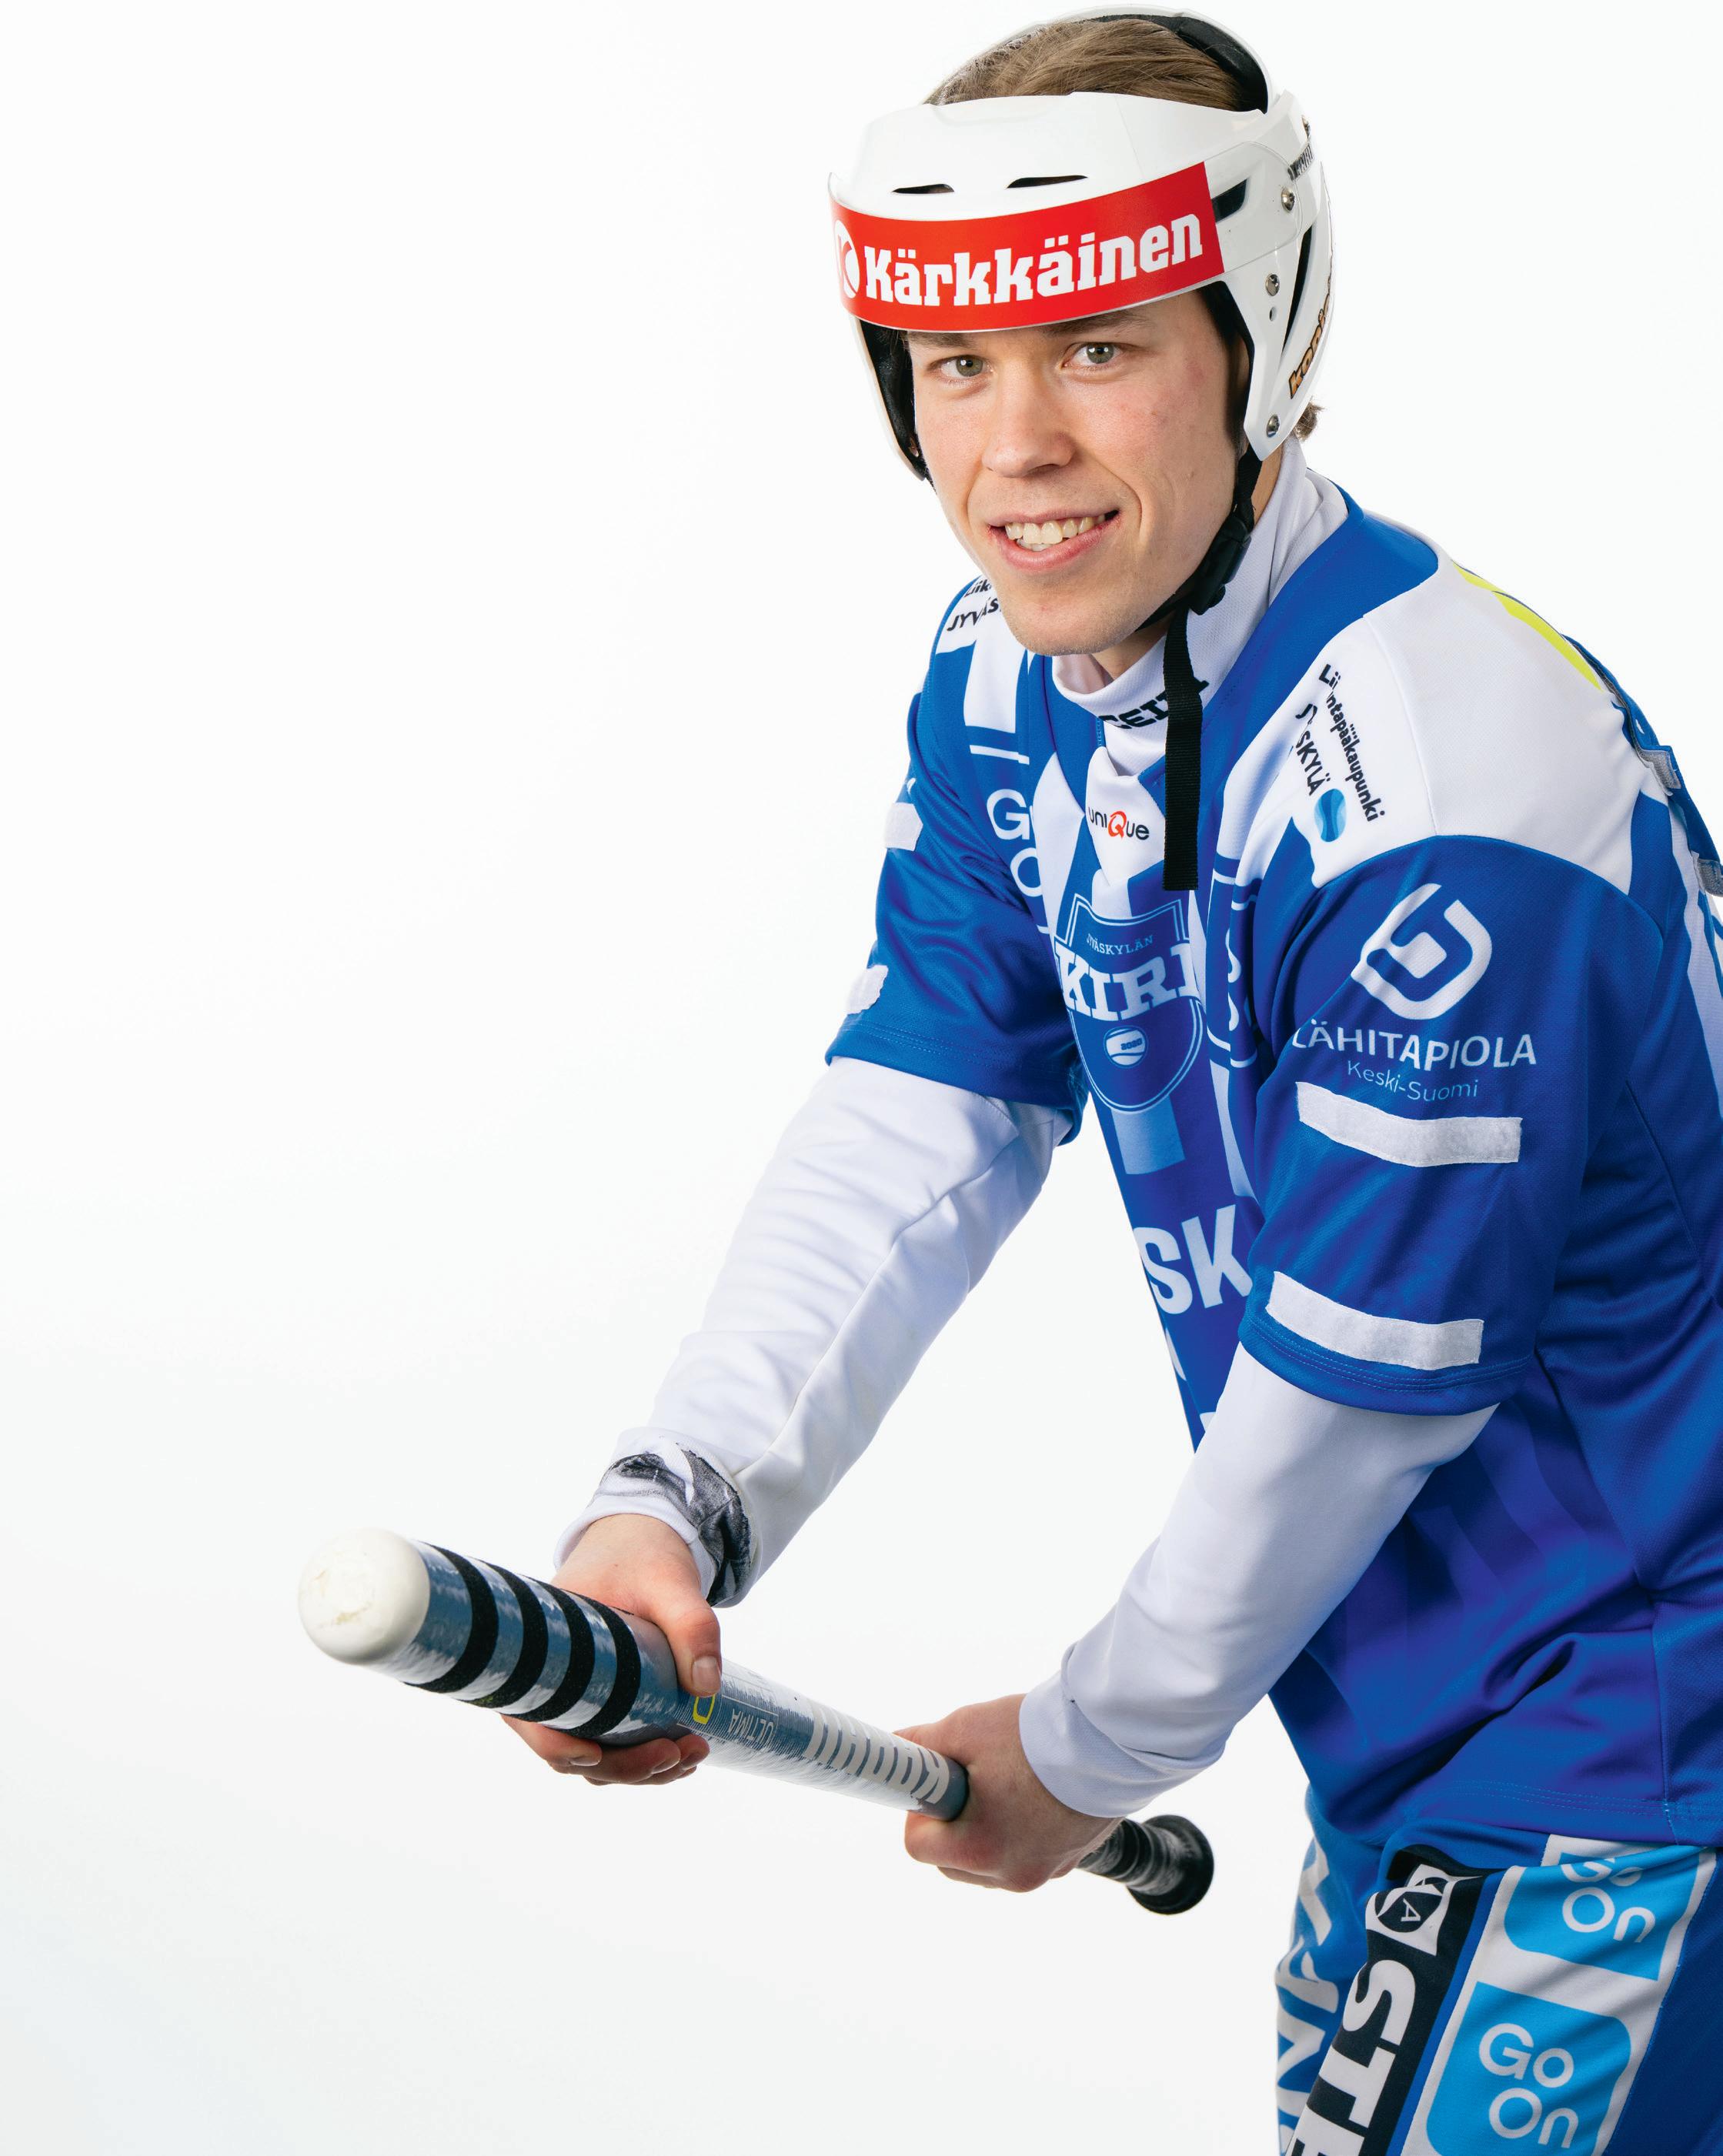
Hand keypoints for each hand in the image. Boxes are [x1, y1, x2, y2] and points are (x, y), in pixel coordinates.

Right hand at [504, 1513, 715, 1788]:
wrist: (645, 1535)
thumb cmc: (642, 1554)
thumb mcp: (669, 1581)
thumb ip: (691, 1625)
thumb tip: (705, 1689)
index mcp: (542, 1648)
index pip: (530, 1715)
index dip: (555, 1746)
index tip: (596, 1755)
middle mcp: (550, 1678)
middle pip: (569, 1748)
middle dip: (624, 1767)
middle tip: (679, 1754)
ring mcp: (576, 1692)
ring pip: (593, 1755)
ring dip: (639, 1769)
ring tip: (693, 1754)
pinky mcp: (601, 1697)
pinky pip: (611, 1741)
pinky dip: (642, 1756)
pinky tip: (684, 1753)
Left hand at [896, 1695, 1118, 1891]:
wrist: (1111, 1739)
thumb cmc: (1036, 1737)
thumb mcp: (966, 1728)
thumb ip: (923, 1743)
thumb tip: (899, 1747)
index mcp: (980, 1849)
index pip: (918, 1846)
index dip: (918, 1810)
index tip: (934, 1782)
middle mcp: (1012, 1873)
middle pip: (952, 1861)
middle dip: (951, 1823)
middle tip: (969, 1778)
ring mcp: (1045, 1871)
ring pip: (989, 1862)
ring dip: (986, 1829)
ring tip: (1007, 1780)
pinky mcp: (1071, 1860)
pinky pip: (1027, 1854)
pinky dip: (1020, 1831)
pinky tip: (1035, 1790)